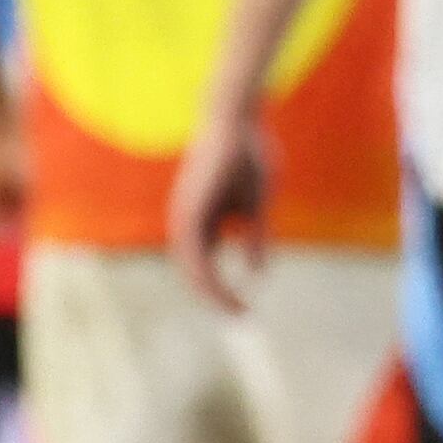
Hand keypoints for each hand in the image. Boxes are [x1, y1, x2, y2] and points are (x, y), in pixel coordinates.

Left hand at [165, 116, 267, 311]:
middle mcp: (188, 221)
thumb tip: (257, 273)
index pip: (205, 264)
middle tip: (239, 319)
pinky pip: (194, 253)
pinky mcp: (189, 210)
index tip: (245, 308)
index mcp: (202, 220)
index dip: (222, 288)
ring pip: (192, 268)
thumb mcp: (255, 207)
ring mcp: (185, 216)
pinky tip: (223, 290)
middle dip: (216, 298)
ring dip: (212, 293)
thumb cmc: (247, 156)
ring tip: (234, 312)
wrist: (237, 123)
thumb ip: (254, 238)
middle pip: (195, 272)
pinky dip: (207, 275)